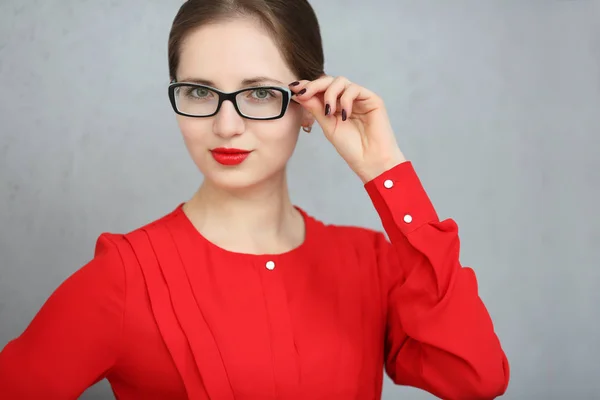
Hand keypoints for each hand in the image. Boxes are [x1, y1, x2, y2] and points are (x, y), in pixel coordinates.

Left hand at [289, 75, 405, 182]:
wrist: (370, 161)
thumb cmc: (351, 147)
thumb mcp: (328, 126)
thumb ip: (316, 108)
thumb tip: (299, 93)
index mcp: (335, 105)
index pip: (320, 89)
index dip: (307, 86)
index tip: (293, 89)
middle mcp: (347, 99)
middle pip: (329, 81)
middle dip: (314, 85)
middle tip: (304, 94)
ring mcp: (360, 98)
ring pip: (341, 81)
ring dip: (330, 94)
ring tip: (329, 112)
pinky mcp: (372, 99)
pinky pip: (354, 89)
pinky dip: (346, 99)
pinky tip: (345, 115)